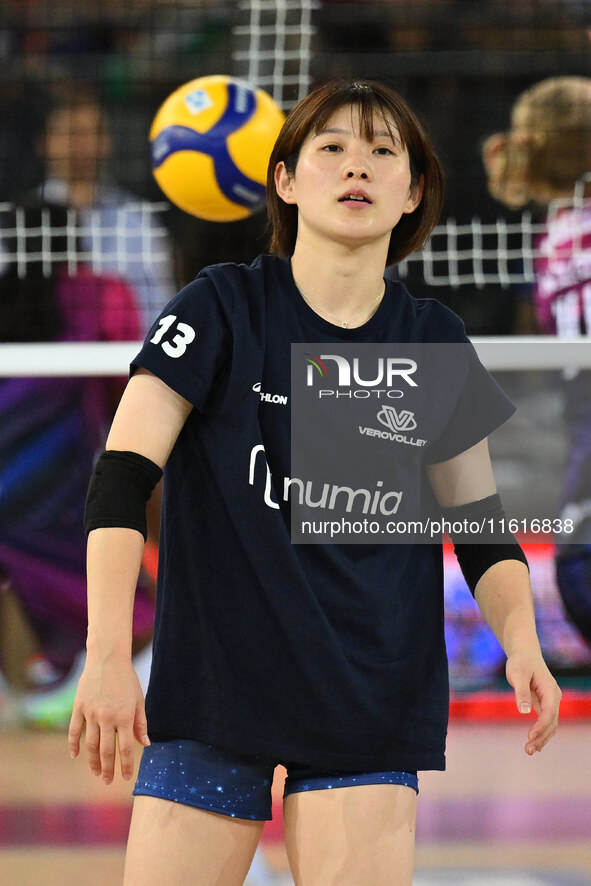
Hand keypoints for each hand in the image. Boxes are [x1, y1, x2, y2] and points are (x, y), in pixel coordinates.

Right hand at [68, 655, 149, 783]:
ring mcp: (91, 713)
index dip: (126, 765)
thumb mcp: (139, 700)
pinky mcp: (79, 707)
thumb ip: (141, 723)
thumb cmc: (126, 680)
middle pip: (106, 751)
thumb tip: (145, 744)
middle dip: (108, 769)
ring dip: (92, 762)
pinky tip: (76, 756)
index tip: (126, 777)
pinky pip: (74, 731)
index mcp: (125, 716)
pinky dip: (74, 745)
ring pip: (90, 744)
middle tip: (108, 781)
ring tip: (96, 772)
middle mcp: (107, 717)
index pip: (126, 748)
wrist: (108, 659)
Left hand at [505, 650, 560, 754]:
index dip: (540, 726)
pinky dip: (541, 733)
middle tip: (528, 750)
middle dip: (541, 737)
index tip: (529, 736)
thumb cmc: (520, 662)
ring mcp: (551, 702)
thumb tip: (524, 712)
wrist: (525, 654)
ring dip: (542, 738)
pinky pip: (546, 721)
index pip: (549, 712)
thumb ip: (521, 692)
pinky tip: (534, 744)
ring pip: (551, 724)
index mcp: (550, 689)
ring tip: (529, 751)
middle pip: (552, 722)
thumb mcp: (517, 674)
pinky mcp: (545, 704)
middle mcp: (554, 697)